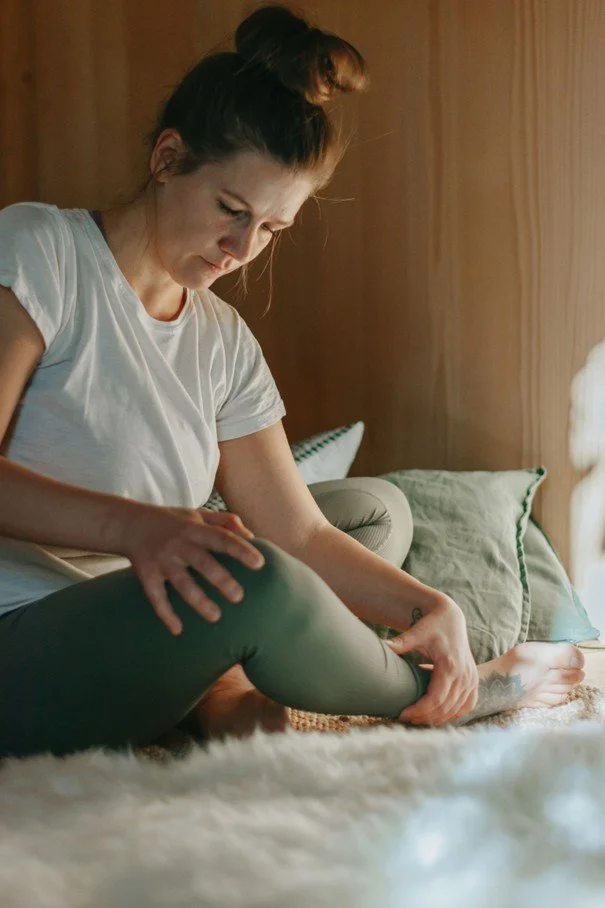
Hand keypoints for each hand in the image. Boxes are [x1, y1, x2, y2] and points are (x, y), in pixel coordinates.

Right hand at [116, 504, 264, 634]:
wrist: (129, 523)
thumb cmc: (172, 521)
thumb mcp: (198, 514)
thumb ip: (225, 522)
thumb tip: (251, 536)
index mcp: (195, 529)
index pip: (222, 538)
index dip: (241, 550)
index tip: (259, 563)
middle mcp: (178, 545)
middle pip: (202, 563)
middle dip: (221, 580)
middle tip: (239, 597)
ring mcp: (162, 561)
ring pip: (181, 583)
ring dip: (198, 601)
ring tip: (216, 616)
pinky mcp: (147, 575)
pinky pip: (156, 597)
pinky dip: (166, 614)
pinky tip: (178, 630)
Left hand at [386, 596, 478, 725]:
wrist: (451, 618)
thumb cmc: (432, 625)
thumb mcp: (416, 633)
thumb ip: (400, 643)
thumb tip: (381, 647)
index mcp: (450, 665)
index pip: (436, 698)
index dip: (419, 710)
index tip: (402, 714)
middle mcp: (464, 675)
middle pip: (445, 708)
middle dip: (424, 717)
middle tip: (405, 718)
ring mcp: (471, 679)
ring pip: (456, 710)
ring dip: (437, 718)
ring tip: (417, 719)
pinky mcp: (474, 681)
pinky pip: (467, 706)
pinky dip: (453, 714)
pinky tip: (437, 716)